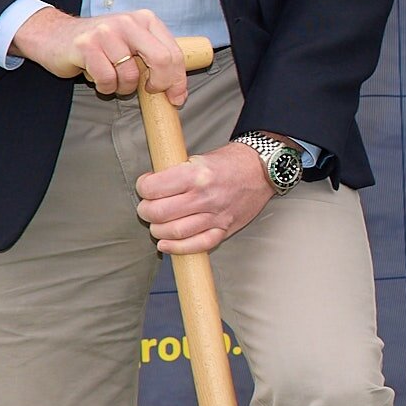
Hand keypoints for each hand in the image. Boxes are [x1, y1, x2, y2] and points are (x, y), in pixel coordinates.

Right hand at [14, 5, 192, 102]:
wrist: (53, 34)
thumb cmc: (97, 44)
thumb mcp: (130, 42)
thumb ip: (153, 57)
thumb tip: (177, 90)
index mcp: (145, 20)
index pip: (174, 53)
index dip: (178, 80)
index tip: (177, 98)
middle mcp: (128, 23)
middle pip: (161, 60)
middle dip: (160, 84)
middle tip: (149, 92)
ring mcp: (106, 33)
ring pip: (131, 75)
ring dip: (122, 86)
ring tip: (111, 77)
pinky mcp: (86, 46)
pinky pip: (107, 79)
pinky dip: (104, 86)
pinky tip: (95, 76)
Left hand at [134, 145, 273, 255]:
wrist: (262, 170)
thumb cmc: (230, 162)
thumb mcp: (199, 158)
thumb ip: (176, 173)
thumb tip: (151, 186)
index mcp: (196, 174)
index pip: (154, 188)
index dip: (143, 188)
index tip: (145, 187)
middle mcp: (205, 196)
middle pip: (159, 212)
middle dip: (146, 211)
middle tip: (148, 207)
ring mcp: (216, 215)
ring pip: (174, 232)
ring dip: (158, 230)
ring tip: (158, 224)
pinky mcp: (225, 229)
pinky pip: (198, 245)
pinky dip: (177, 248)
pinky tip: (166, 244)